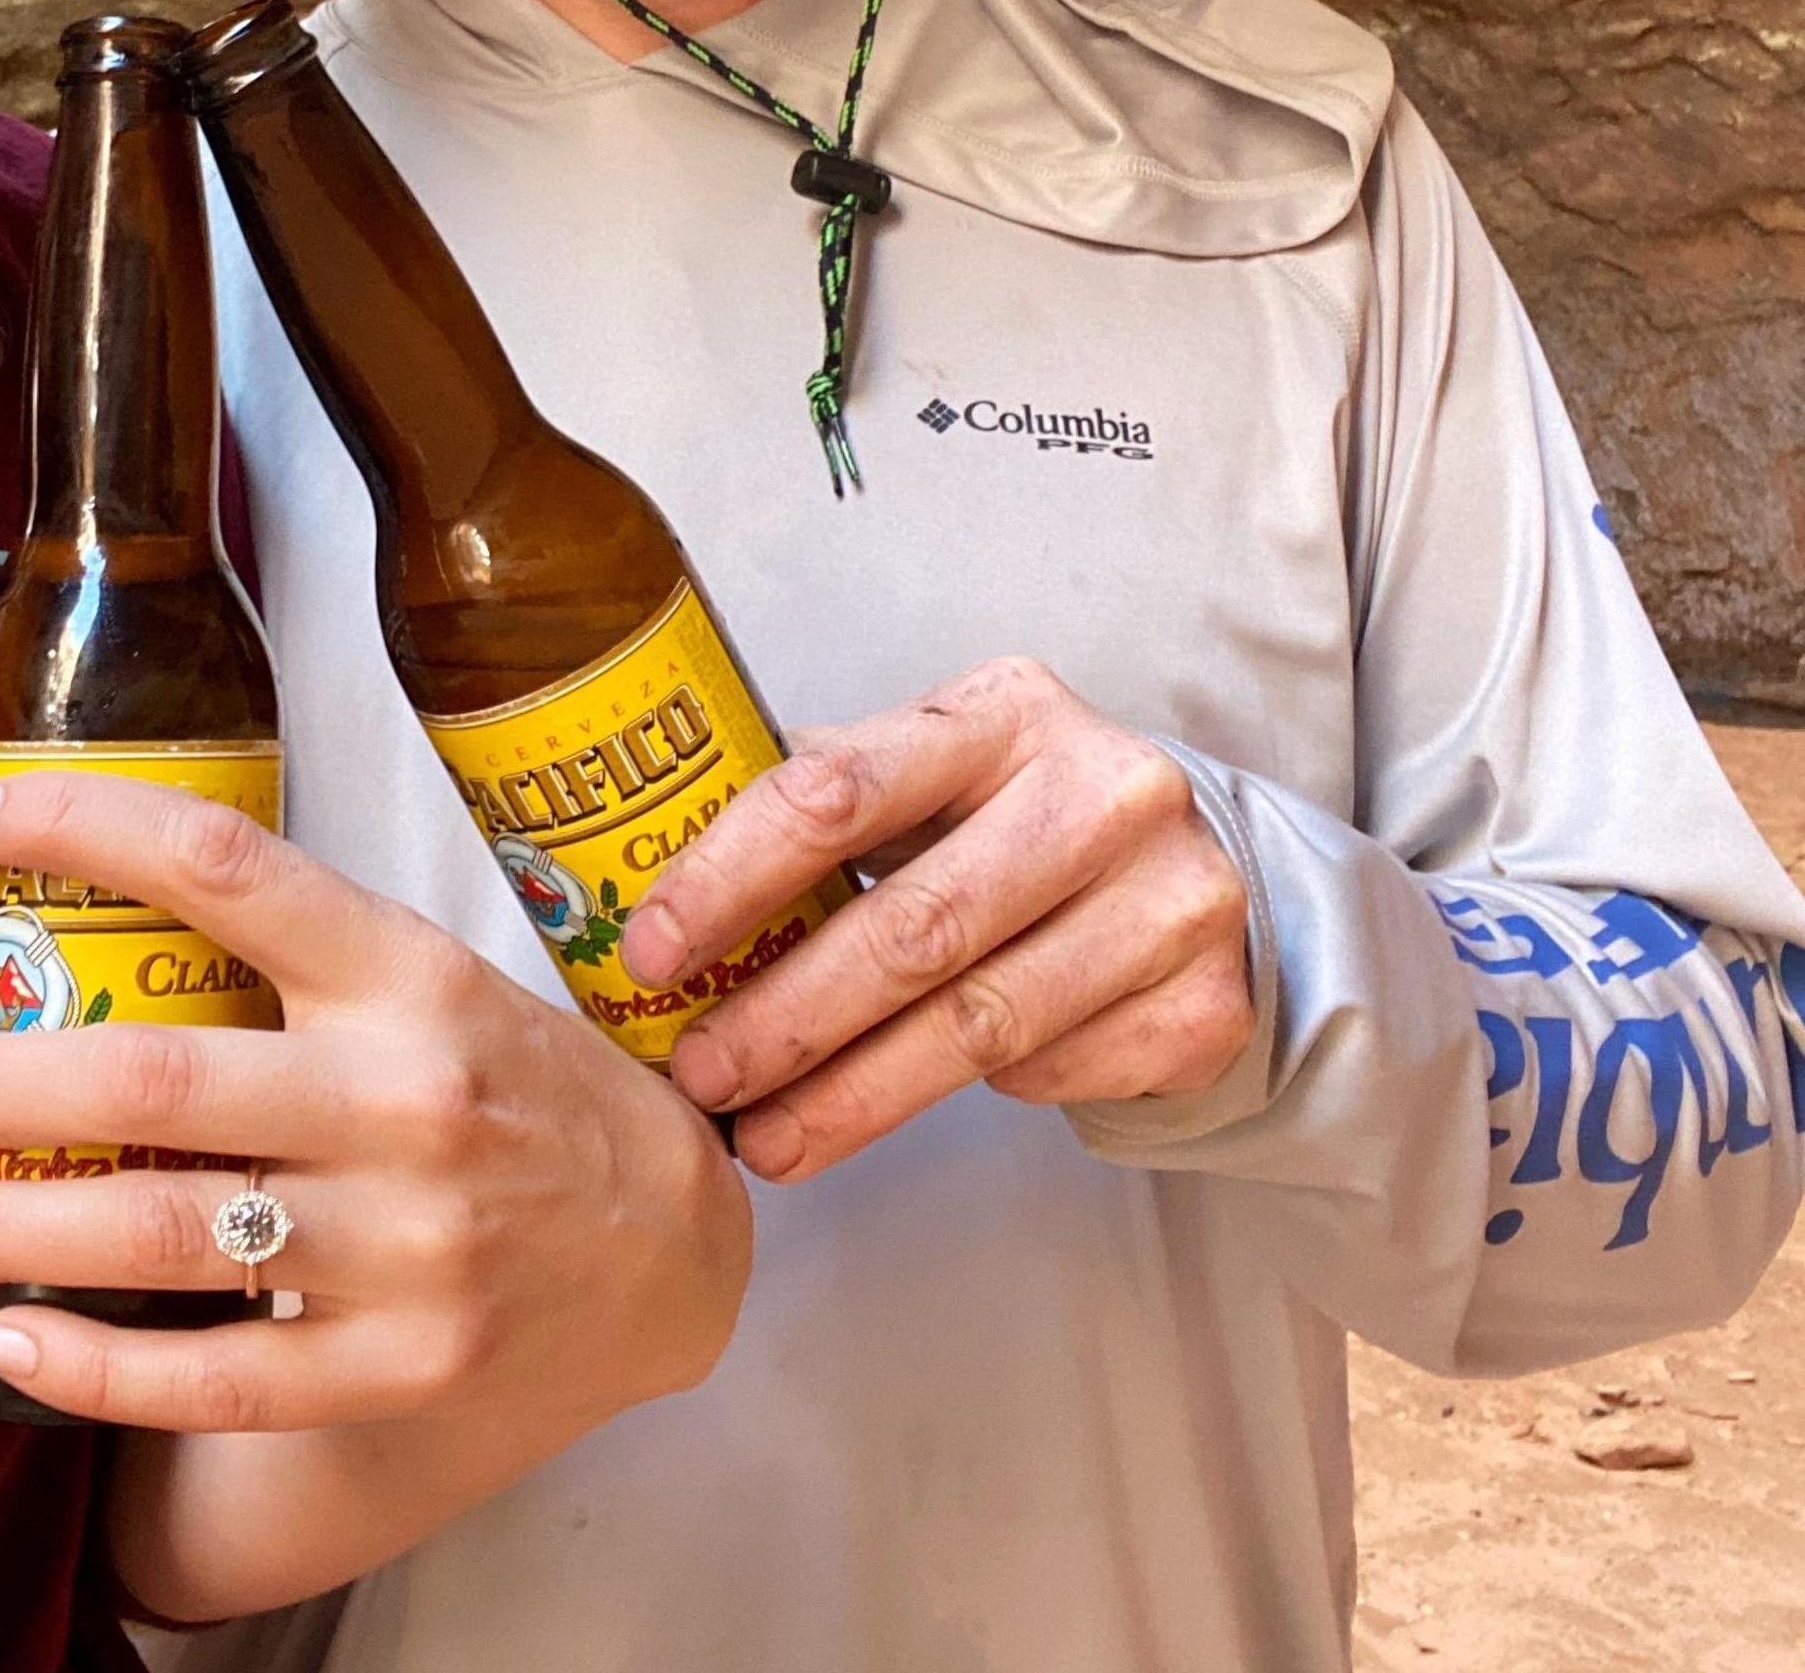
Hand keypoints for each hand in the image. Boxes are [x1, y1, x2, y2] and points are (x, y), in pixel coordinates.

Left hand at [0, 767, 749, 1434]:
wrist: (669, 1243)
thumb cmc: (517, 1085)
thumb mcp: (428, 977)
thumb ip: (292, 956)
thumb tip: (87, 915)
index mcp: (404, 973)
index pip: (225, 865)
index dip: (86, 826)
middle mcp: (403, 1098)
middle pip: (162, 1075)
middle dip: (1, 1079)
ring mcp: (404, 1245)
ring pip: (167, 1234)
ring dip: (13, 1223)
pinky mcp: (393, 1368)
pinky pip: (214, 1380)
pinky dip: (94, 1369)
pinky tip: (10, 1343)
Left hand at [619, 656, 1252, 1181]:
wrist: (1205, 873)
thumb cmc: (1018, 816)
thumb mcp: (929, 770)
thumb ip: (816, 797)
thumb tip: (643, 864)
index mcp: (1002, 710)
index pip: (837, 789)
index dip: (731, 876)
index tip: (652, 953)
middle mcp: (1101, 792)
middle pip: (911, 928)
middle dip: (785, 1018)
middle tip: (700, 1079)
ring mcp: (1170, 903)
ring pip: (976, 1026)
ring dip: (851, 1095)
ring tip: (765, 1138)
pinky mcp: (1204, 1007)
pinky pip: (1045, 1073)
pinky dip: (967, 1094)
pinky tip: (903, 1099)